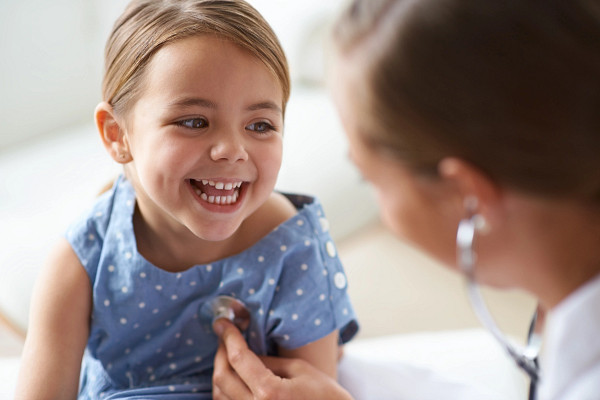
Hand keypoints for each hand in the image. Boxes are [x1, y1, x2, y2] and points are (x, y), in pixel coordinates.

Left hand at [212, 319, 352, 399]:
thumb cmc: (323, 395)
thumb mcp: (298, 369)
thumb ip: (267, 360)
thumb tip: (244, 351)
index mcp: (268, 392)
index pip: (238, 358)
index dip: (228, 337)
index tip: (222, 323)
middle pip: (222, 377)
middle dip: (220, 353)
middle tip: (225, 336)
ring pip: (219, 394)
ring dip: (220, 371)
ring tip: (228, 354)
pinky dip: (225, 389)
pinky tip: (234, 377)